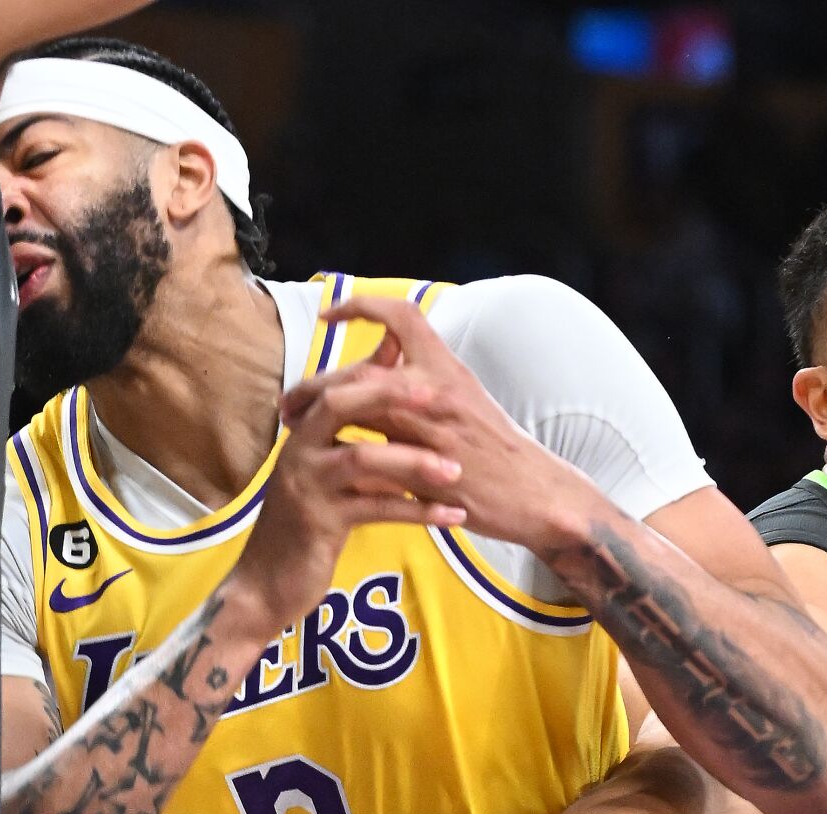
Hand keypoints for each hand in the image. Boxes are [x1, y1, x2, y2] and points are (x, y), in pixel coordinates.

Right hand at [233, 362, 468, 625]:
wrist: (266, 585)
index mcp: (302, 436)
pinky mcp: (319, 523)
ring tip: (456, 470)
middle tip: (440, 397)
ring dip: (414, 461)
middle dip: (390, 395)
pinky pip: (377, 509)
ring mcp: (307, 486)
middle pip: (340, 404)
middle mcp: (298, 452)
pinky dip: (418, 511)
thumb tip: (384, 409)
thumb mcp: (328, 477)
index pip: (337, 386)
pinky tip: (452, 516)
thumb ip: (354, 442)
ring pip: (362, 458)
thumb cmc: (306, 526)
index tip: (425, 372)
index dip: (379, 375)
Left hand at [279, 295, 606, 558]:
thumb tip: (385, 363)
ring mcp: (428, 433)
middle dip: (315, 384)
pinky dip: (342, 454)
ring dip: (317, 418)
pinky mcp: (424, 472)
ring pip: (356, 411)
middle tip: (291, 401)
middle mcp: (435, 393)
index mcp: (446, 369)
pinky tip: (322, 462)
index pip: (400, 318)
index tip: (331, 316)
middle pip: (358, 371)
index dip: (360, 306)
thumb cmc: (498, 450)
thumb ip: (424, 380)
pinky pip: (370, 457)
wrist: (535, 493)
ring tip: (293, 429)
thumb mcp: (466, 400)